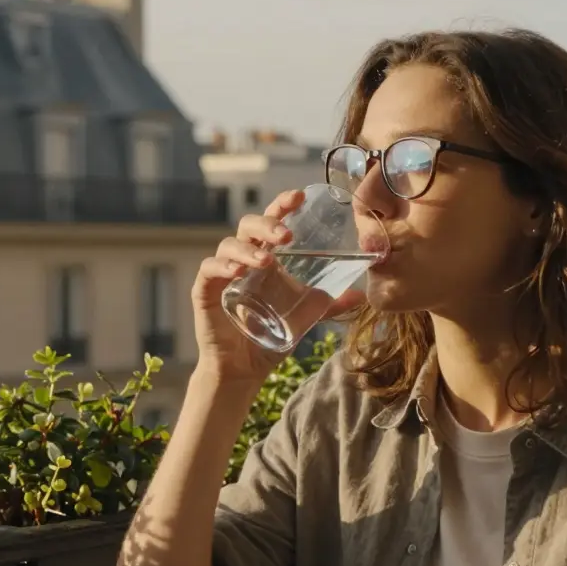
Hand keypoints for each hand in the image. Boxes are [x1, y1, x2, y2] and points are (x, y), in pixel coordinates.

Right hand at [191, 189, 362, 384]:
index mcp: (265, 256)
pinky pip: (209, 269)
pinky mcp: (205, 291)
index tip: (300, 196)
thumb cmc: (271, 337)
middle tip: (287, 235)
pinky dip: (222, 266)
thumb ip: (330, 304)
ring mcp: (222, 273)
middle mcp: (243, 259)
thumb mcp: (306, 317)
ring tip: (266, 261)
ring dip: (248, 249)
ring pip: (229, 245)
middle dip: (268, 224)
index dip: (282, 205)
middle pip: (249, 225)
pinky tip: (238, 272)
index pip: (272, 222)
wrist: (245, 369)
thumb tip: (361, 295)